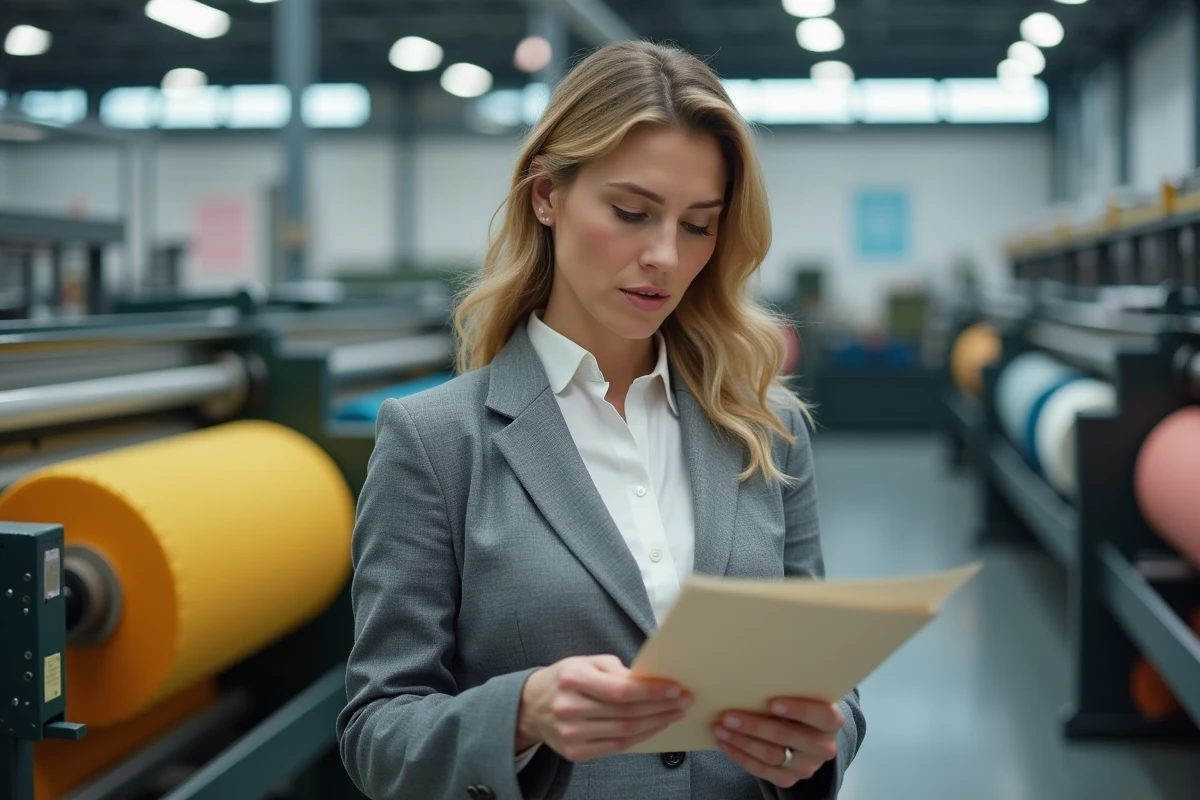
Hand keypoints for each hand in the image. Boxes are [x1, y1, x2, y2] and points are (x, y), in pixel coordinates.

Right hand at [517, 655, 690, 761]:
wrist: (532, 706)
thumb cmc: (565, 679)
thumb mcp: (586, 662)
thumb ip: (616, 671)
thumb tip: (649, 681)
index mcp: (573, 679)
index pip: (620, 690)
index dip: (651, 692)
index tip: (674, 689)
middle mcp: (569, 708)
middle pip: (626, 713)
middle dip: (660, 707)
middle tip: (683, 701)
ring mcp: (571, 734)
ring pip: (624, 733)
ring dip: (655, 724)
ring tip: (673, 714)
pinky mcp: (574, 752)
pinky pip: (616, 747)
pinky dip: (640, 738)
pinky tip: (653, 727)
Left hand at [712, 697, 842, 787]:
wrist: (808, 733)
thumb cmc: (799, 704)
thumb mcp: (802, 693)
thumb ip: (788, 686)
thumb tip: (752, 671)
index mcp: (831, 721)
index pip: (823, 716)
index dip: (799, 710)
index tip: (773, 703)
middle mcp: (823, 747)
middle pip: (787, 737)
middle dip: (755, 727)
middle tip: (729, 716)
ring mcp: (806, 766)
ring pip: (771, 756)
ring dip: (742, 742)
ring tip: (721, 729)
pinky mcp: (789, 779)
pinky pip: (762, 771)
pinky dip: (740, 756)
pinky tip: (725, 743)